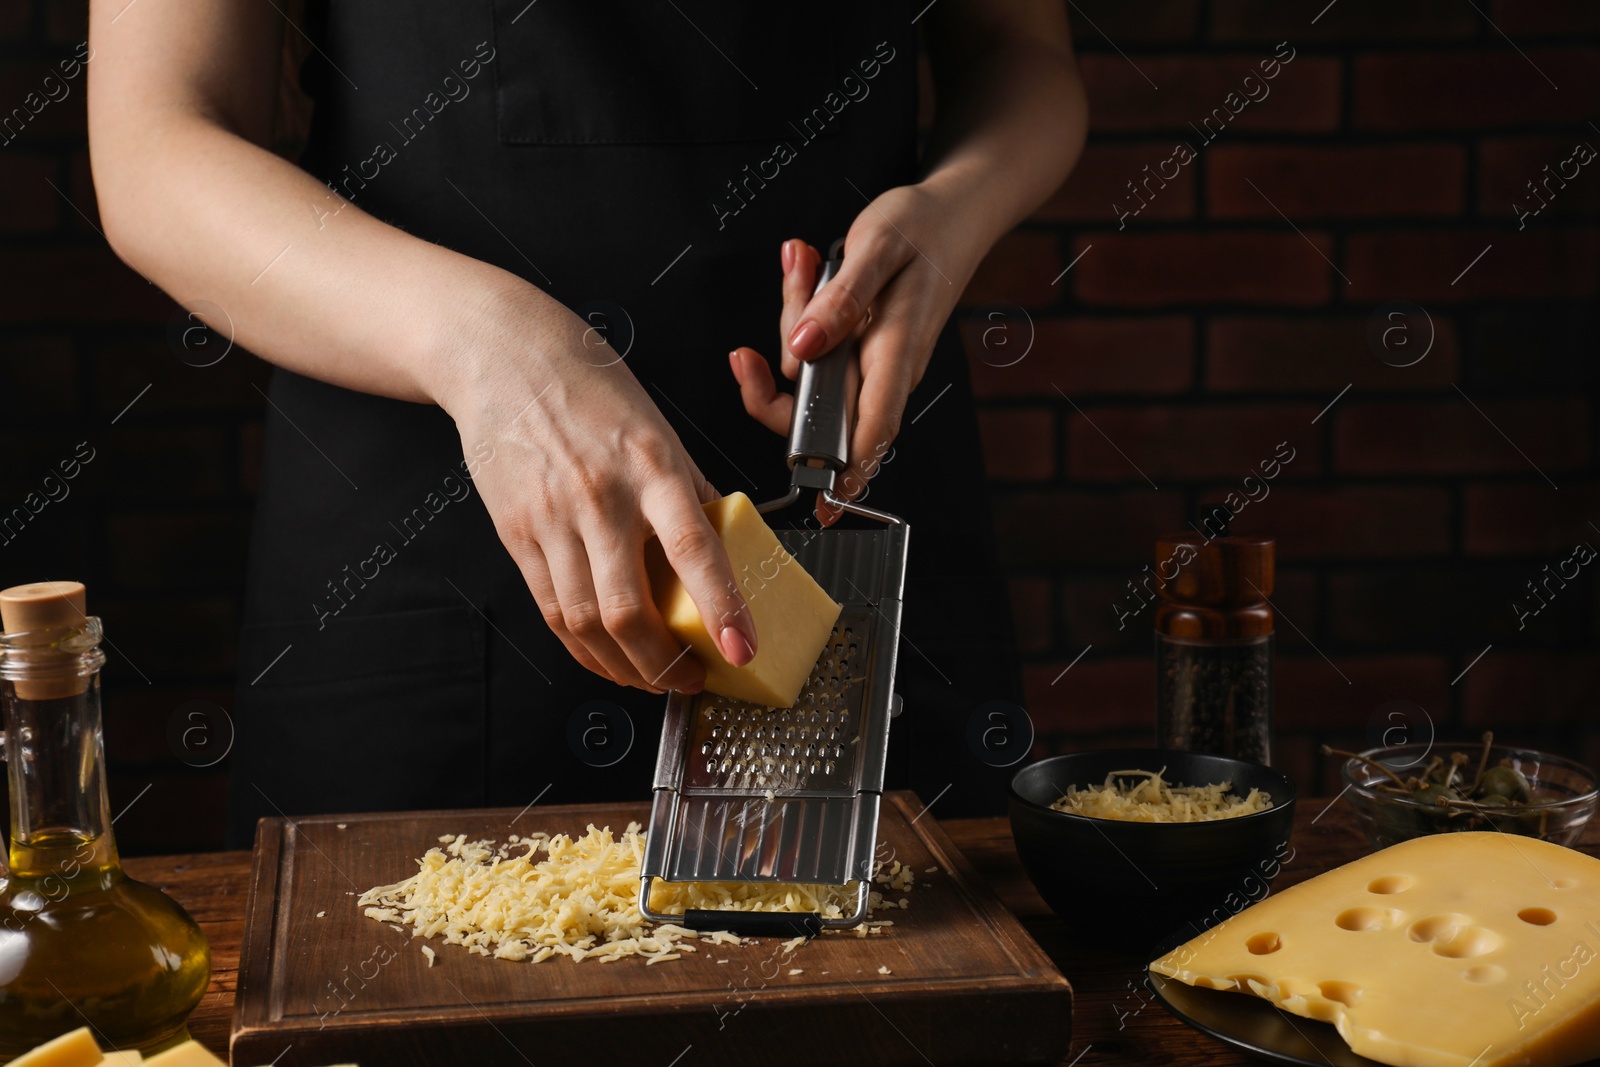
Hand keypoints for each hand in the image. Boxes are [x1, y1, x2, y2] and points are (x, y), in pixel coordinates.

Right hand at [439, 289, 757, 692]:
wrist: (505, 356)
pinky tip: (605, 656)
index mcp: (652, 466)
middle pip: (627, 609)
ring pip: (585, 622)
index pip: (695, 548)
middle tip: (692, 678)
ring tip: (652, 678)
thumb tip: (727, 547)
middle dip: (664, 665)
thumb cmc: (590, 388)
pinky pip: (551, 610)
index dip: (721, 607)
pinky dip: (582, 647)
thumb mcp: (660, 430)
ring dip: (623, 668)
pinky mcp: (516, 534)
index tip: (743, 649)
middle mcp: (601, 496)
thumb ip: (693, 492)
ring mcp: (552, 519)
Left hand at [728, 183, 978, 521]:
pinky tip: (809, 264)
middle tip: (794, 278)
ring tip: (807, 257)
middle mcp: (884, 368)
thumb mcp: (877, 248)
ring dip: (793, 315)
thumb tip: (803, 347)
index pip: (873, 429)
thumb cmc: (925, 227)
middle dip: (783, 354)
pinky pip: (814, 347)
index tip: (826, 502)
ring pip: (808, 370)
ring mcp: (871, 361)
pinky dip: (803, 310)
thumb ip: (841, 298)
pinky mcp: (859, 346)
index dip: (848, 472)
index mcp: (897, 352)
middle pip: (817, 402)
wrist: (955, 210)